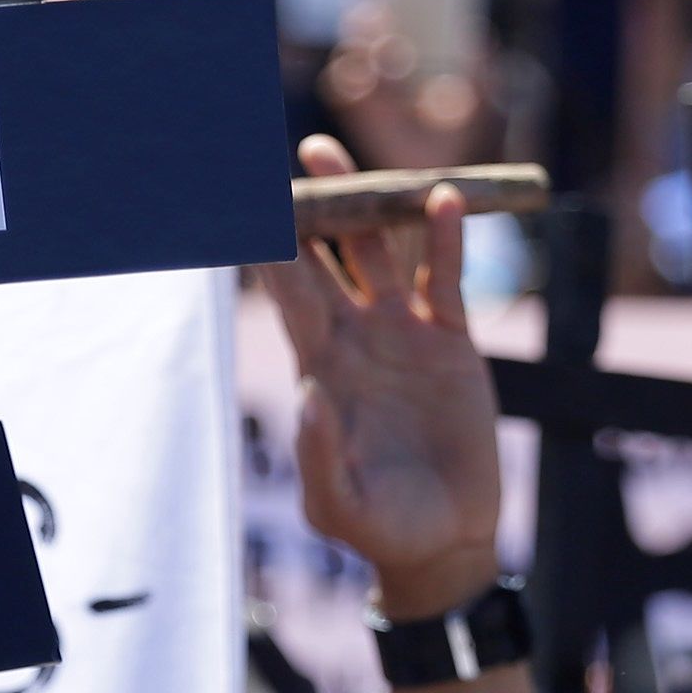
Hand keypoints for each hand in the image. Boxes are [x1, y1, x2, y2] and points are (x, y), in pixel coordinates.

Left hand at [263, 134, 499, 620]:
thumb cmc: (379, 528)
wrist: (444, 541)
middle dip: (304, 206)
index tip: (240, 202)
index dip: (265, 248)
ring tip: (323, 151)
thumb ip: (321, 455)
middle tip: (282, 153)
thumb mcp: (340, 503)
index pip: (285, 293)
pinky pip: (444, 279)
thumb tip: (311, 396)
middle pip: (323, 255)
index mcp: (318, 367)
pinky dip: (445, 240)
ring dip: (361, 202)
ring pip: (377, 250)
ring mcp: (403, 334)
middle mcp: (354, 337)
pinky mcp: (451, 343)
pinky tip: (444, 199)